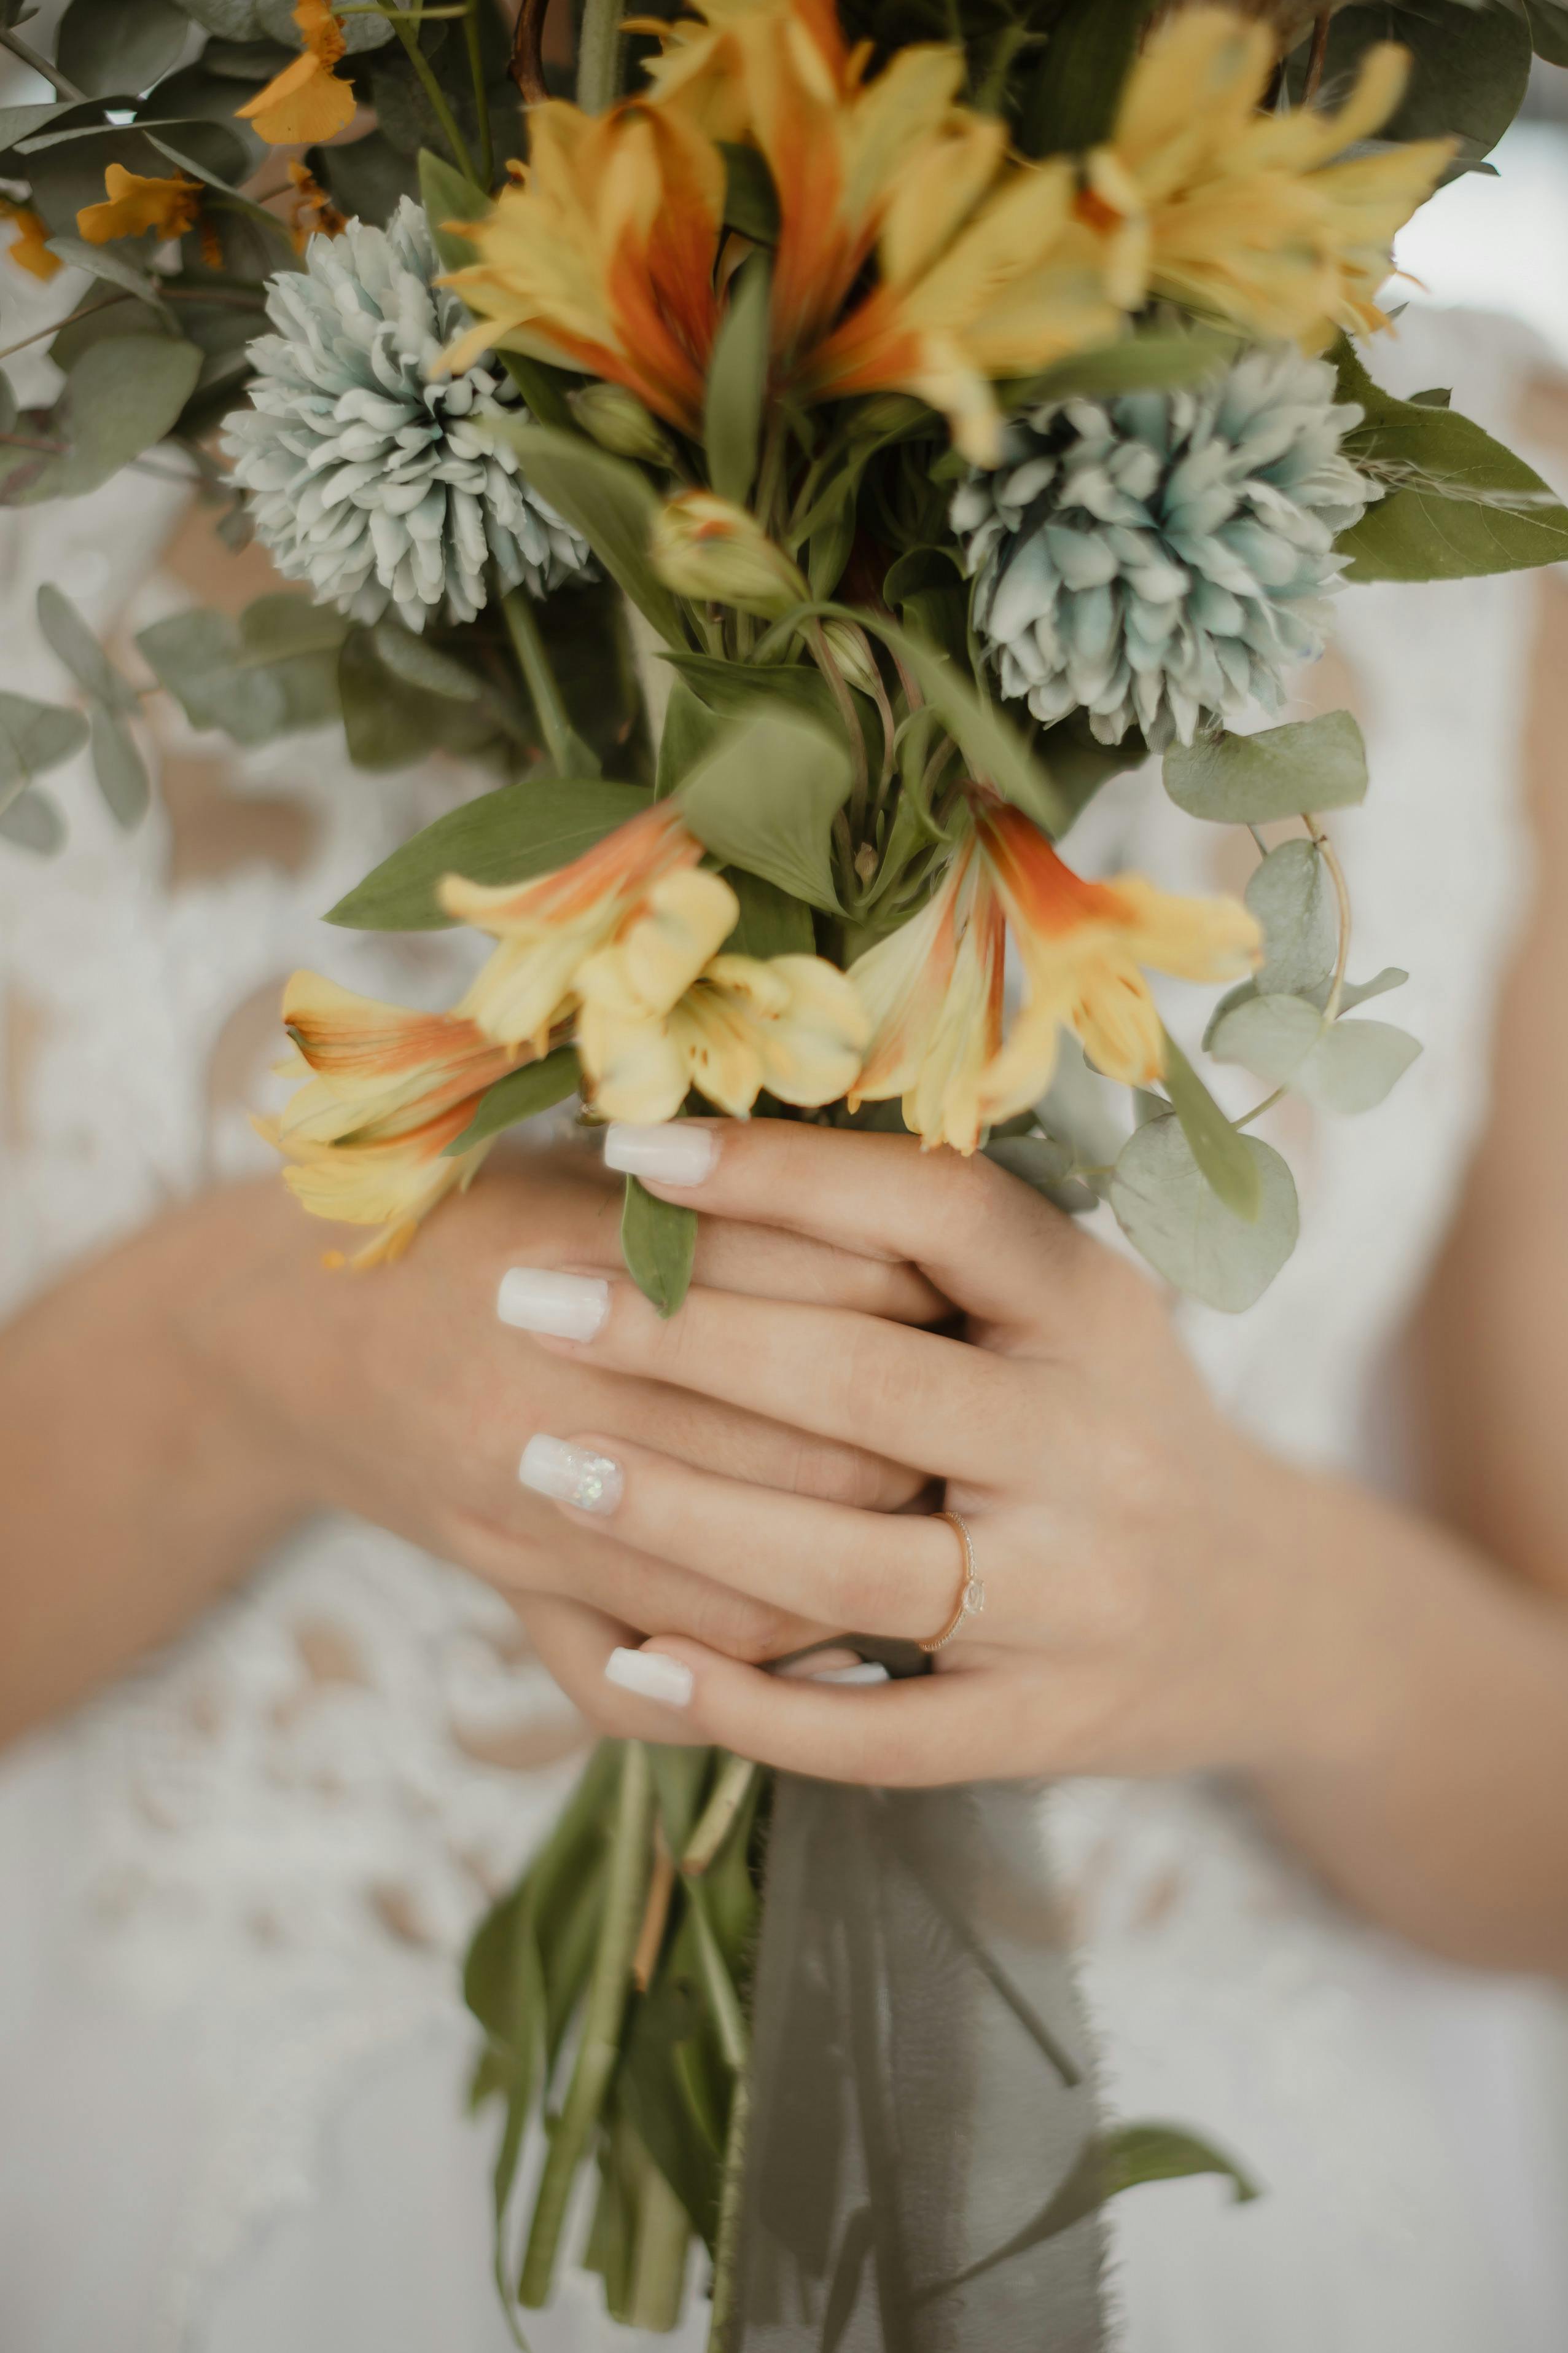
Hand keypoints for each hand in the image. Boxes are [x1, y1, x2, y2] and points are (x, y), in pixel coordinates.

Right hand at [181, 1136, 942, 1663]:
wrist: (297, 1325)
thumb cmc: (480, 1220)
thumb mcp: (594, 1172)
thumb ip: (740, 1205)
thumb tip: (924, 1250)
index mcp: (592, 1250)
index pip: (816, 1291)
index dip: (914, 1298)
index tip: (960, 1295)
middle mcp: (553, 1386)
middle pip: (813, 1449)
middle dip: (913, 1442)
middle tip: (968, 1423)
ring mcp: (524, 1504)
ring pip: (751, 1583)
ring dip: (854, 1566)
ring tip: (921, 1528)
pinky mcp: (508, 1583)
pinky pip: (653, 1664)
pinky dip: (754, 1662)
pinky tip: (817, 1633)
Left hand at [507, 1121, 1386, 1781]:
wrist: (1266, 1610)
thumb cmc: (1110, 1420)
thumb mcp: (1069, 1310)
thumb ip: (933, 1252)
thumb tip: (708, 1161)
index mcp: (1096, 1312)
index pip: (935, 1212)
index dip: (779, 1174)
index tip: (632, 1148)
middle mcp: (1096, 1448)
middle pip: (865, 1387)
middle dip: (678, 1339)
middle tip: (525, 1303)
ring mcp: (1074, 1600)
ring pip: (849, 1567)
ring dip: (677, 1518)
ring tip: (541, 1464)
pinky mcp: (1043, 1726)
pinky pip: (874, 1735)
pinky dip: (744, 1703)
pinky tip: (631, 1657)